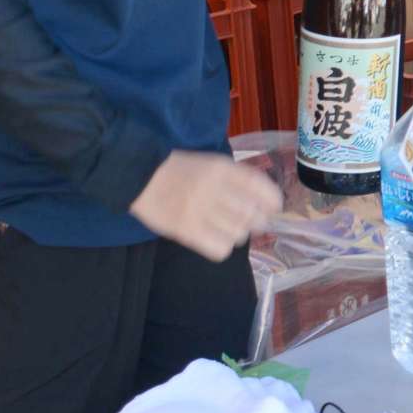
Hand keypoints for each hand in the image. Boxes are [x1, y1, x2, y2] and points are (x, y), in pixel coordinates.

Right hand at [129, 150, 282, 261]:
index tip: (274, 207)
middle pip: (251, 214)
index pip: (259, 187)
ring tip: (227, 228)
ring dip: (238, 234)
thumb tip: (266, 201)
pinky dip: (223, 247)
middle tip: (249, 222)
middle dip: (256, 221)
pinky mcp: (185, 231)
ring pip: (238, 233)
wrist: (138, 176)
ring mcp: (198, 211)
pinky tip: (216, 240)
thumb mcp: (211, 164)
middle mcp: (213, 189)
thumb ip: (236, 178)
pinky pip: (219, 249)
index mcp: (221, 169)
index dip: (272, 200)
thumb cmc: (179, 170)